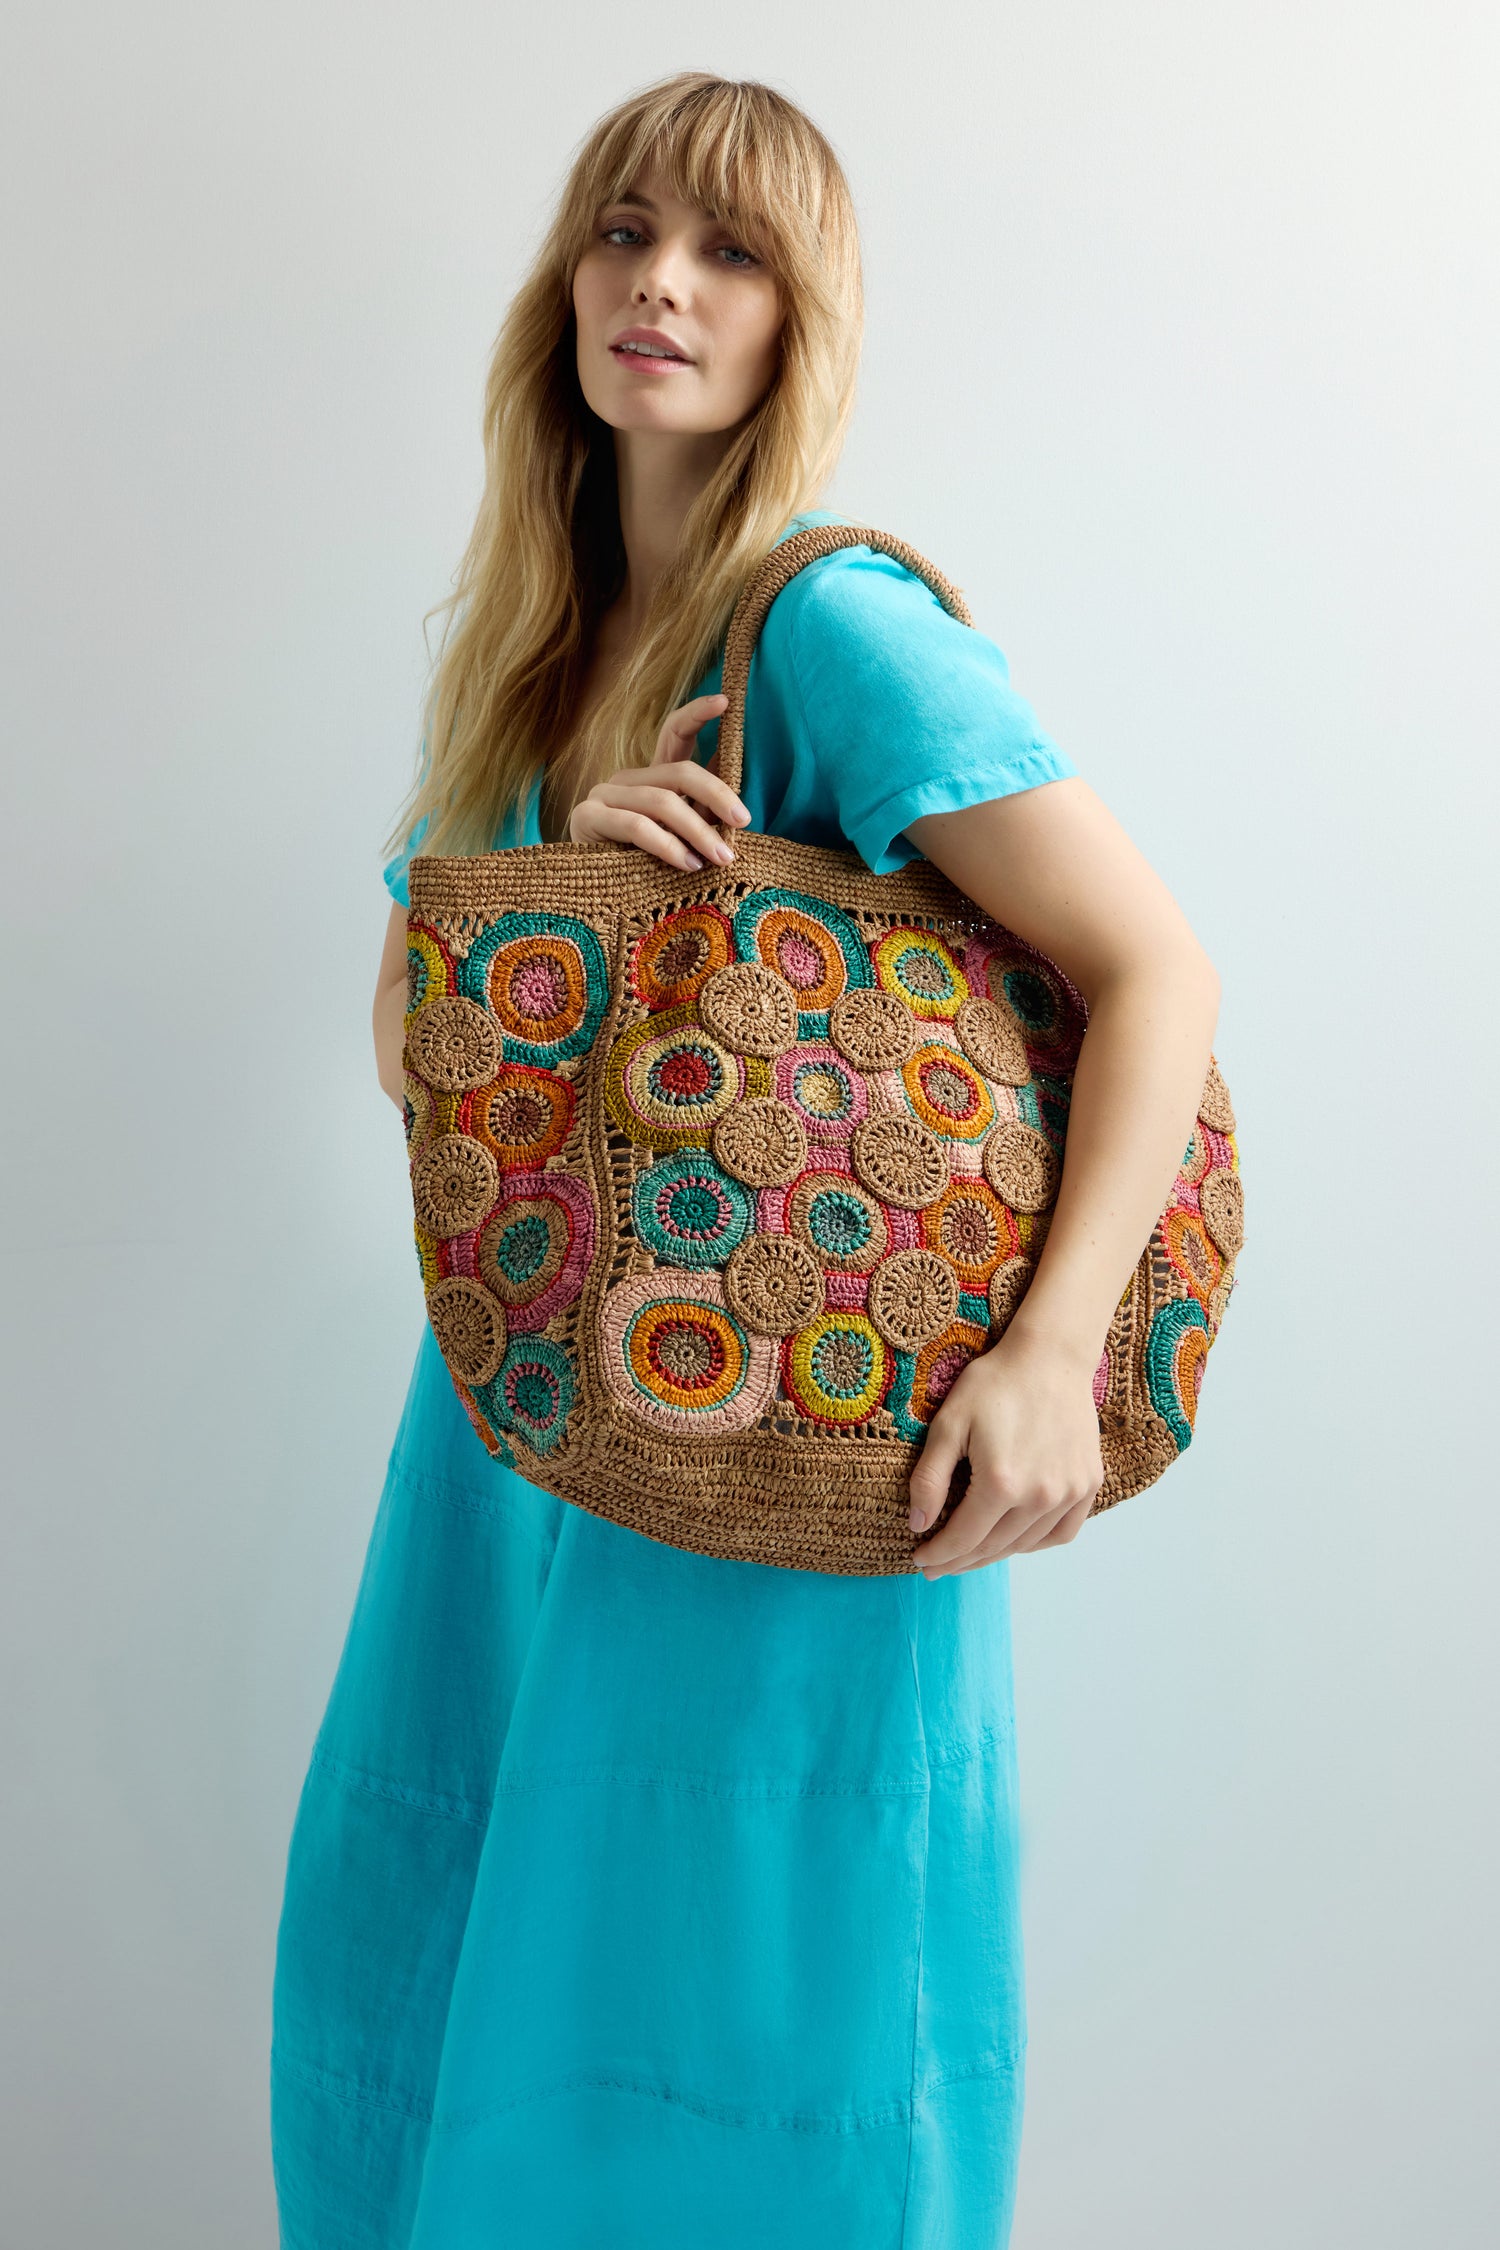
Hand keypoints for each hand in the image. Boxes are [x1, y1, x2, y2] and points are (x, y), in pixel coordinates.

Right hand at [567, 692, 749, 870]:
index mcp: (651, 777)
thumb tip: (733, 782)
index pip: (674, 732)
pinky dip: (669, 846)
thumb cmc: (643, 866)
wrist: (591, 896)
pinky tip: (689, 864)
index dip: (697, 713)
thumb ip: (702, 810)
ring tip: (721, 857)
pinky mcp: (587, 817)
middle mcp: (627, 778)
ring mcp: (604, 794)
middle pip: (680, 772)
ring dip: (698, 832)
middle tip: (743, 821)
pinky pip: (637, 826)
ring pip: (663, 802)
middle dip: (717, 795)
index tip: (725, 701)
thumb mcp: (681, 835)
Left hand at [906, 1327, 1104, 1575]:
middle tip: (937, 1566)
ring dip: (994, 1555)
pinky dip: (1035, 1543)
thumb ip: (930, 1478)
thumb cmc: (995, 1384)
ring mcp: (1068, 1493)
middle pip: (993, 1547)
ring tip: (970, 1554)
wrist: (1051, 1358)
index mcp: (1000, 1484)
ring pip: (1025, 1544)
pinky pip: (1062, 1533)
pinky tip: (1015, 1540)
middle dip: (960, 1561)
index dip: (938, 1554)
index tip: (919, 1560)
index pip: (963, 1539)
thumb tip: (918, 1524)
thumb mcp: (949, 1424)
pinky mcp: (1088, 1484)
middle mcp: (1039, 1496)